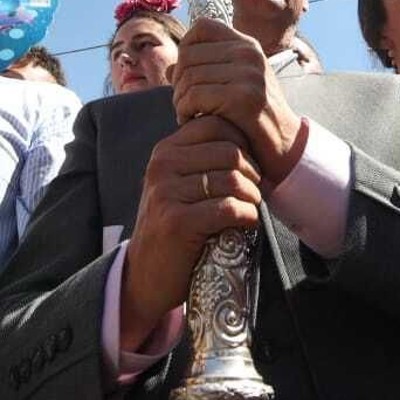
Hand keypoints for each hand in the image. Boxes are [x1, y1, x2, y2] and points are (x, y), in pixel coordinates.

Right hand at [121, 115, 262, 349]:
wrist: (146, 275)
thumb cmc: (172, 227)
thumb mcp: (177, 184)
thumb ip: (200, 159)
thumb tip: (245, 136)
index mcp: (164, 151)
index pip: (215, 124)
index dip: (242, 142)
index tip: (246, 167)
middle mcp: (162, 166)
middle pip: (229, 151)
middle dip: (252, 172)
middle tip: (253, 192)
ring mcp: (166, 193)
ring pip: (232, 179)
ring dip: (252, 197)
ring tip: (250, 208)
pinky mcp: (177, 222)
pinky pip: (229, 208)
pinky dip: (247, 216)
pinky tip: (246, 223)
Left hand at [169, 17, 303, 181]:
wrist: (284, 146)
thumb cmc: (251, 118)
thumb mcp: (230, 88)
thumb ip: (203, 74)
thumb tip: (168, 68)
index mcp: (247, 45)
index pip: (203, 27)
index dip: (185, 49)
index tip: (185, 77)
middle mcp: (249, 53)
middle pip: (189, 54)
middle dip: (177, 82)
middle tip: (182, 103)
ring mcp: (249, 73)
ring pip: (188, 76)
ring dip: (179, 100)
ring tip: (187, 114)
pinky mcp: (243, 96)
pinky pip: (194, 96)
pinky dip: (184, 111)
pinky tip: (190, 121)